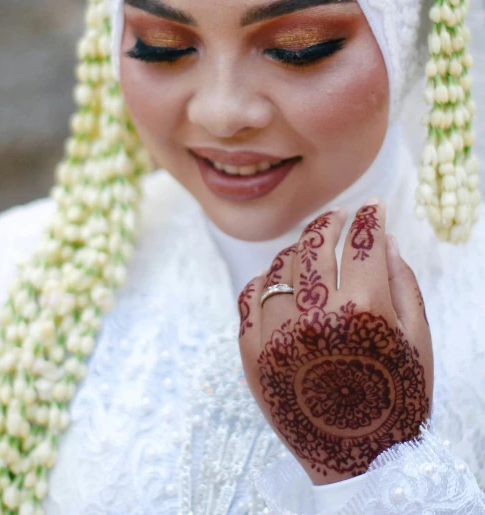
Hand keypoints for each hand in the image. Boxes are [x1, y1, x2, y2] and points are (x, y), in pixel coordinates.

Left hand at [238, 200, 432, 483]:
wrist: (359, 460)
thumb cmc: (396, 398)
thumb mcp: (417, 340)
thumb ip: (401, 282)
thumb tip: (384, 237)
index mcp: (362, 313)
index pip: (363, 243)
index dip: (369, 217)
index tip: (372, 206)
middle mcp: (315, 318)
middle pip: (315, 245)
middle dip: (330, 222)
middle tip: (338, 216)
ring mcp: (276, 334)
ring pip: (281, 265)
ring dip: (300, 251)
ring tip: (313, 251)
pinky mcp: (250, 352)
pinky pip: (250, 294)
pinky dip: (266, 279)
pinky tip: (282, 280)